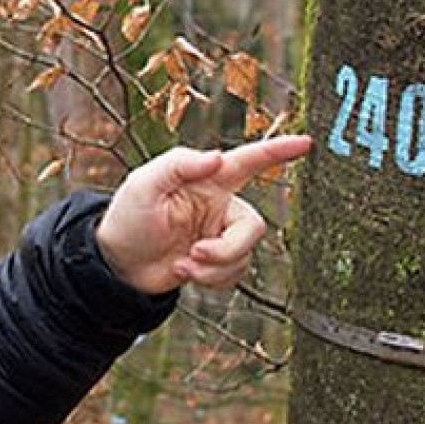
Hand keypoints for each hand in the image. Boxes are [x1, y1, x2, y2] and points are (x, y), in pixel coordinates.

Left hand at [94, 133, 312, 295]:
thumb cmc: (129, 216)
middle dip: (227, 249)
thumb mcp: (144, 184)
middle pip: (253, 227)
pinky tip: (185, 272)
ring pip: (244, 256)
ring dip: (213, 268)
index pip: (250, 161)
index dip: (279, 151)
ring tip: (182, 265)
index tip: (306, 143)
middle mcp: (221, 207)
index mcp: (210, 181)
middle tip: (195, 254)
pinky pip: (235, 275)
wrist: (118, 263)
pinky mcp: (217, 263)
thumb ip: (179, 164)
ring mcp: (221, 236)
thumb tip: (218, 158)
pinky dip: (211, 280)